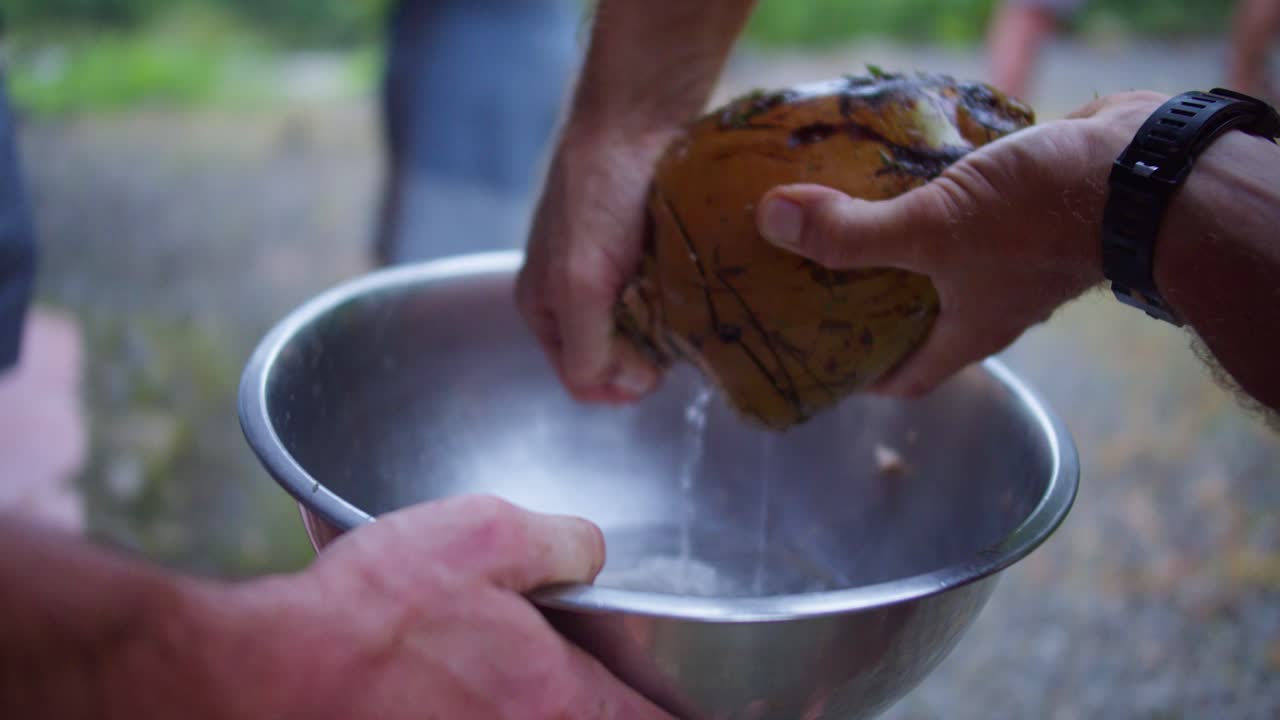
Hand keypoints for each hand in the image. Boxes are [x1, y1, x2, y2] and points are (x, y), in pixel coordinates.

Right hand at [210, 496, 669, 718]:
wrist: (266, 679)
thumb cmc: (370, 614)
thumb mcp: (481, 533)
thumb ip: (560, 543)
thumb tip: (592, 553)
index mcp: (560, 699)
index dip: (669, 710)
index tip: (671, 704)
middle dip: (600, 707)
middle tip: (596, 686)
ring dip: (537, 711)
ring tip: (507, 689)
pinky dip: (484, 716)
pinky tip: (452, 698)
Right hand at [516, 126, 672, 403]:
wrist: (636, 118)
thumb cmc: (599, 194)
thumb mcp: (580, 282)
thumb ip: (586, 346)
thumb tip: (621, 386)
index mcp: (543, 306)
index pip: (581, 379)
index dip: (618, 384)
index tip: (655, 372)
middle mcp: (573, 294)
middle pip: (615, 358)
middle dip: (646, 358)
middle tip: (676, 337)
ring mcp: (612, 272)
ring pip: (646, 330)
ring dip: (670, 332)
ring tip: (690, 312)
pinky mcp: (646, 252)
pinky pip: (667, 297)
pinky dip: (684, 303)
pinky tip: (699, 292)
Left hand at [755, 91, 1168, 395]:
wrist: (1144, 169)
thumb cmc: (1043, 218)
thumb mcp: (932, 230)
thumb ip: (853, 234)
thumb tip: (771, 223)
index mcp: (970, 332)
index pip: (908, 379)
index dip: (863, 380)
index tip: (821, 364)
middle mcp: (992, 304)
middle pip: (921, 322)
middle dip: (870, 308)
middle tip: (817, 282)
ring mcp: (1015, 258)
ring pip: (945, 266)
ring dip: (901, 251)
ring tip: (848, 220)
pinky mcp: (1028, 212)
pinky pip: (968, 218)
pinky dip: (934, 204)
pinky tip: (904, 171)